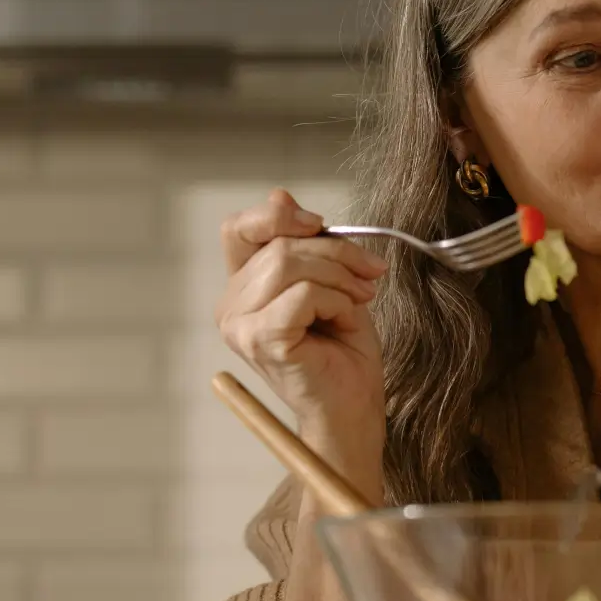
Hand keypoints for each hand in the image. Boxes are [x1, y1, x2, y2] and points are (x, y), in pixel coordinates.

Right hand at [216, 189, 388, 480]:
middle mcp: (231, 306)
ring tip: (358, 302)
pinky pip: (303, 294)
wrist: (354, 406)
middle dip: (338, 253)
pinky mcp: (259, 340)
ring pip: (291, 263)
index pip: (240, 228)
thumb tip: (280, 195)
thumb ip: (305, 245)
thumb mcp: (330, 282)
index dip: (279, 215)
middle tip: (369, 277)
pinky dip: (336, 301)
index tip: (321, 225)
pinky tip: (344, 321)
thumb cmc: (343, 351)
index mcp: (243, 288)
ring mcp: (239, 325)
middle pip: (280, 244)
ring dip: (341, 278)